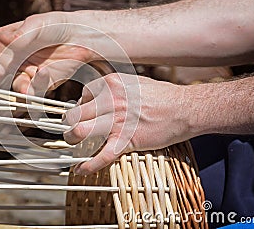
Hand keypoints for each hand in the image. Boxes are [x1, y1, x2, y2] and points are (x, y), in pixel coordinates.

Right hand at [0, 12, 95, 94]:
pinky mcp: (38, 84)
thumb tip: (4, 40)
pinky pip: (29, 92)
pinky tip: (41, 77)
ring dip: (16, 87)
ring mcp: (22, 73)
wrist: (82, 40)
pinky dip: (32, 90)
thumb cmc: (56, 26)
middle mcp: (8, 59)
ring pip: (10, 87)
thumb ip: (21, 33)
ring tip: (31, 75)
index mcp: (1, 40)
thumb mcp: (39, 24)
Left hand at [63, 73, 192, 174]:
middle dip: (68, 124)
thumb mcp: (135, 82)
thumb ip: (114, 89)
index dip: (81, 105)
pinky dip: (88, 166)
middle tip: (71, 129)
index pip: (83, 94)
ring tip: (72, 145)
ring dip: (71, 140)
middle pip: (74, 114)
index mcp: (112, 84)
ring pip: (79, 132)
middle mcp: (110, 101)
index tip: (84, 113)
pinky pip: (101, 156)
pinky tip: (80, 170)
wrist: (185, 109)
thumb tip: (97, 97)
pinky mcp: (126, 141)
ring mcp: (117, 121)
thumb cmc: (163, 96)